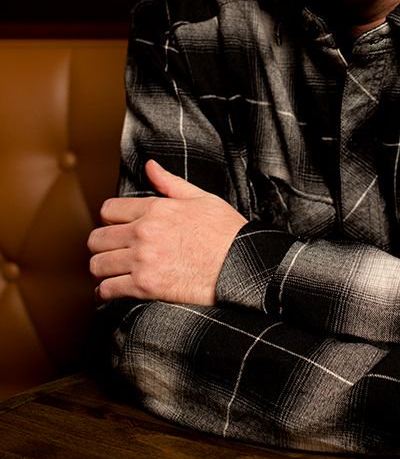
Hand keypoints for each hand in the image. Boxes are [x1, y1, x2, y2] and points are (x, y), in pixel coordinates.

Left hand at [88, 160, 246, 304]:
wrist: (241, 265)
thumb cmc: (227, 232)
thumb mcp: (202, 198)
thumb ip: (170, 183)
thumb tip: (150, 166)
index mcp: (155, 209)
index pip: (108, 210)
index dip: (110, 219)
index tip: (115, 227)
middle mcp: (143, 233)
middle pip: (97, 238)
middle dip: (101, 245)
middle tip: (109, 251)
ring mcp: (142, 260)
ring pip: (98, 264)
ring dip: (101, 269)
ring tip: (109, 272)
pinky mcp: (145, 286)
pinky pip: (108, 289)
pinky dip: (105, 292)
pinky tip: (110, 291)